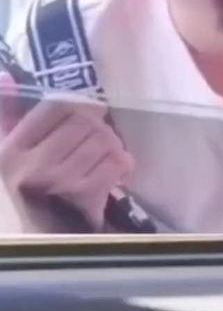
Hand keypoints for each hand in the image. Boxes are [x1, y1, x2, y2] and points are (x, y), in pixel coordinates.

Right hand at [0, 74, 133, 230]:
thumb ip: (7, 112)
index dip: (80, 104)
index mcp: (12, 149)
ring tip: (108, 151)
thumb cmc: (30, 185)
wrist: (45, 234)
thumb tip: (6, 76)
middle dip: (98, 126)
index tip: (90, 110)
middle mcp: (36, 165)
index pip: (55, 107)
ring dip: (112, 143)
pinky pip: (116, 163)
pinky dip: (123, 162)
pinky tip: (117, 167)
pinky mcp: (87, 198)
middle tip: (100, 134)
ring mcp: (62, 182)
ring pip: (103, 141)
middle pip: (84, 122)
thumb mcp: (9, 149)